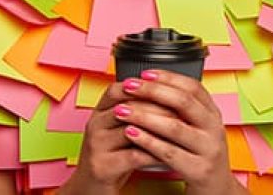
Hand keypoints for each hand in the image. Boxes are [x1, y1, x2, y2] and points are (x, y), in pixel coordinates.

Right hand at [58, 79, 171, 194]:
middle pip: (128, 106)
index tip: (168, 90)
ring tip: (180, 131)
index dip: (144, 87)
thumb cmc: (111, 157)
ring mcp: (97, 145)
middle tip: (182, 111)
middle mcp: (95, 124)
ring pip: (132, 129)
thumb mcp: (119, 130)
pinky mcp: (102, 166)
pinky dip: (154, 153)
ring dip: (159, 130)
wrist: (90, 188)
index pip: (119, 89)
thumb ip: (136, 113)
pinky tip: (168, 154)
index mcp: (99, 112)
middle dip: (159, 107)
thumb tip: (170, 98)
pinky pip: (133, 156)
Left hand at [114, 70, 245, 194]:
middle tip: (129, 86)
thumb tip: (151, 84)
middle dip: (153, 91)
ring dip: (145, 116)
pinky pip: (169, 153)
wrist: (217, 190)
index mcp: (213, 114)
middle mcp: (214, 129)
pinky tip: (131, 134)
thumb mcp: (198, 128)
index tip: (145, 73)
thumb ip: (182, 109)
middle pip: (184, 102)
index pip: (193, 87)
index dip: (168, 77)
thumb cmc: (200, 155)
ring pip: (175, 127)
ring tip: (123, 110)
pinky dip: (148, 142)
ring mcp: (208, 150)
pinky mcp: (199, 170)